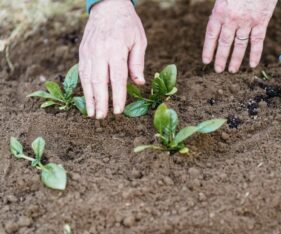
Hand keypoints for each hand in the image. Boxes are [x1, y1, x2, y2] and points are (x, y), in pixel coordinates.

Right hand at [79, 0, 146, 118]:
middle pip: (99, 81)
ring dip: (89, 98)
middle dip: (100, 101)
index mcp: (116, 49)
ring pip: (87, 79)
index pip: (117, 78)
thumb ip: (137, 63)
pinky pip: (82, 72)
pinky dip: (84, 87)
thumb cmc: (127, 25)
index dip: (117, 96)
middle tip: (102, 117)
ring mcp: (89, 52)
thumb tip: (139, 84)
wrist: (108, 7)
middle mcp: (100, 52)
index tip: (118, 111)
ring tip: (92, 113)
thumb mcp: (139, 41)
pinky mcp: (82, 52)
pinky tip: (87, 99)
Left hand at [202, 0, 277, 72]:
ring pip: (240, 45)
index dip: (208, 49)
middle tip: (218, 70)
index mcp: (220, 10)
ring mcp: (247, 21)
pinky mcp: (261, 21)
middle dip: (221, 58)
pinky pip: (258, 41)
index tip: (206, 61)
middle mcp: (232, 19)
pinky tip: (253, 64)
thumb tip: (215, 23)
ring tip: (232, 70)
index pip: (211, 34)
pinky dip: (255, 54)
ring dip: (236, 59)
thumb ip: (219, 9)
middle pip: (224, 43)